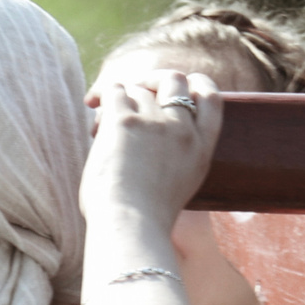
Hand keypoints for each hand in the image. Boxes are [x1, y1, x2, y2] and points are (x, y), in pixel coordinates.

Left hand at [81, 67, 223, 240]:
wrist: (130, 226)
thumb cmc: (145, 219)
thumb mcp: (179, 185)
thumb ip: (176, 156)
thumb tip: (151, 135)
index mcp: (202, 148)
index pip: (212, 98)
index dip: (198, 83)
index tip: (185, 81)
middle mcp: (183, 129)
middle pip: (174, 80)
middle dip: (153, 78)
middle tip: (136, 87)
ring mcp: (156, 122)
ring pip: (138, 89)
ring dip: (120, 98)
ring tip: (102, 121)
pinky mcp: (125, 121)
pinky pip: (115, 92)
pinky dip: (103, 97)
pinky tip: (92, 109)